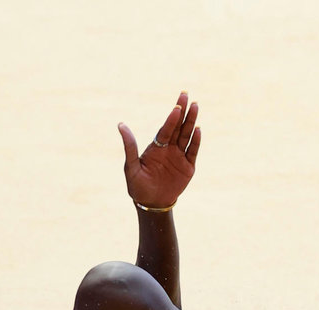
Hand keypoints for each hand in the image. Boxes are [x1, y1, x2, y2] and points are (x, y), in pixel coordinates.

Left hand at [119, 91, 201, 208]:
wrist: (151, 204)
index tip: (176, 107)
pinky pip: (192, 151)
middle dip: (183, 112)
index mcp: (156, 147)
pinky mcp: (188, 167)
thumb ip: (129, 146)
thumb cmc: (138, 186)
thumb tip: (120, 125)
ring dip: (191, 122)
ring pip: (187, 135)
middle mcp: (169, 148)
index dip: (171, 118)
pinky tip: (198, 130)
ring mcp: (179, 157)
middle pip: (178, 127)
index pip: (165, 129)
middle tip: (186, 96)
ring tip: (195, 106)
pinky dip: (195, 141)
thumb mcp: (131, 166)